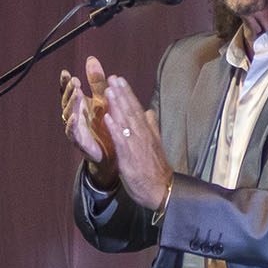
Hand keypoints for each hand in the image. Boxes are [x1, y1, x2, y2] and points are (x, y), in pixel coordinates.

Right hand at [60, 64, 111, 170]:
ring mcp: (76, 129)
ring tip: (77, 93)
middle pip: (67, 101)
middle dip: (70, 91)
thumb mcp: (103, 99)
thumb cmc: (106, 124)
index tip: (65, 73)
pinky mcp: (81, 143)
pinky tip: (74, 117)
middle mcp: (75, 116)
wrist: (114, 152)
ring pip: (68, 115)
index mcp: (80, 105)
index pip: (69, 91)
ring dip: (71, 104)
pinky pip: (73, 134)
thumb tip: (91, 59)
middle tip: (75, 81)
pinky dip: (72, 125)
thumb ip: (96, 81)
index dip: (65, 82)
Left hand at [98, 71, 173, 211]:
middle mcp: (142, 135)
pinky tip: (107, 117)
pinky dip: (115, 128)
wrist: (160, 190)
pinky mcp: (130, 157)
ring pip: (125, 121)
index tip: (119, 79)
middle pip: (130, 110)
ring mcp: (136, 145)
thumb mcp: (155, 144)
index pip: (136, 108)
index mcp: (147, 131)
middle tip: (112, 77)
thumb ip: (152, 127)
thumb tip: (150, 112)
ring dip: (117, 105)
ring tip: (108, 90)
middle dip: (121, 93)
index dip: (127, 93)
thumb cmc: (155, 168)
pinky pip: (121, 140)